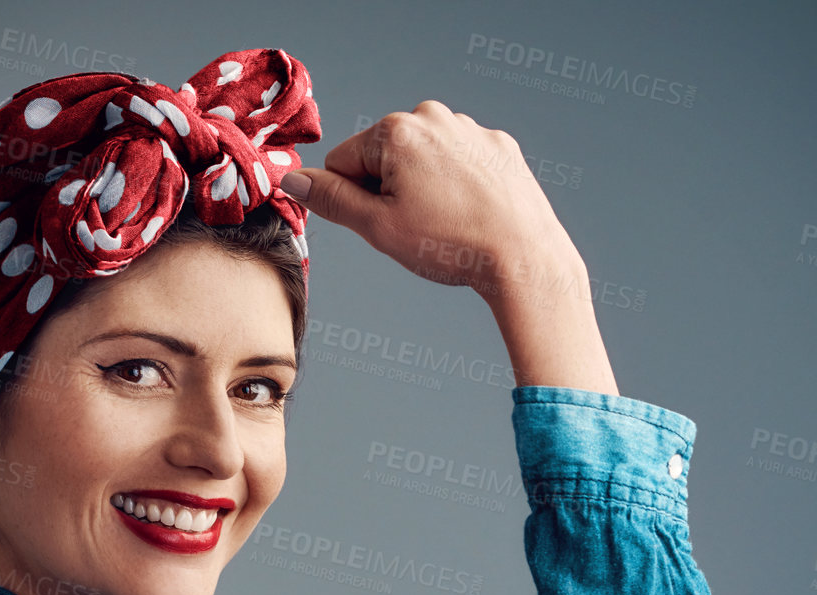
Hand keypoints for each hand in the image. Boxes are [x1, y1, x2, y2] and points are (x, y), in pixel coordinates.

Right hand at [279, 99, 579, 295]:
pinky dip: (458, 186)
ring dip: (423, 188)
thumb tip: (293, 181)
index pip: (343, 162)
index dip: (353, 199)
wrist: (524, 256)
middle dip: (390, 190)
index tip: (384, 222)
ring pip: (422, 161)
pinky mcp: (498, 146)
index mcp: (396, 130)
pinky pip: (459, 164)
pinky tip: (472, 212)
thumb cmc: (452, 244)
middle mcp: (433, 117)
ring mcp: (470, 129)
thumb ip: (331, 200)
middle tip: (418, 226)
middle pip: (383, 157)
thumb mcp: (378, 228)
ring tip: (449, 222)